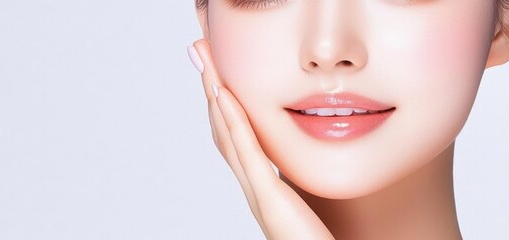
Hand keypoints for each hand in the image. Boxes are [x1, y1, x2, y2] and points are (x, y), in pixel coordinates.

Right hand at [189, 39, 333, 239]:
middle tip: (199, 52)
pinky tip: (224, 95)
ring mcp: (258, 194)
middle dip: (211, 88)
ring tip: (205, 62)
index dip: (223, 104)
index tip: (216, 72)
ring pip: (227, 135)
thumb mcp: (308, 209)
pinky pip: (246, 153)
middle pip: (223, 130)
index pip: (237, 139)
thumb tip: (297, 172)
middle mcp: (253, 189)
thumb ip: (297, 190)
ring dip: (214, 95)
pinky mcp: (269, 198)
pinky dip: (232, 121)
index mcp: (263, 189)